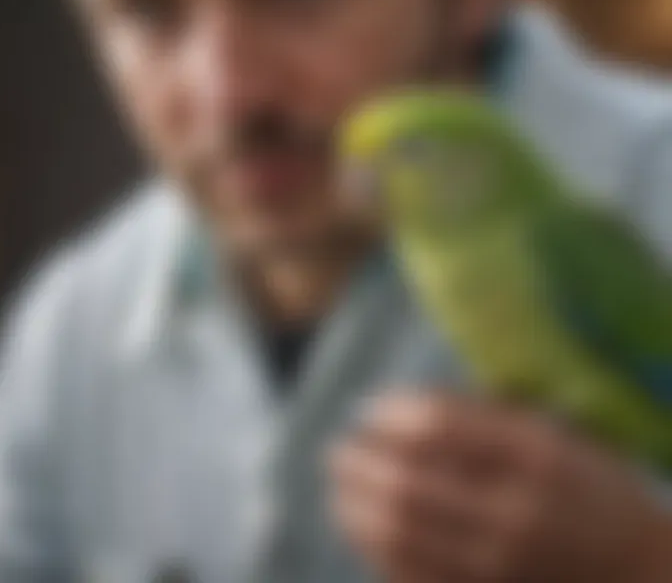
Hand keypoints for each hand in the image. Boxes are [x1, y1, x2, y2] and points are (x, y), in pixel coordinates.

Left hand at [327, 392, 671, 582]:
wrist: (637, 568)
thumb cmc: (588, 484)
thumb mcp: (550, 430)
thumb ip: (481, 415)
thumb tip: (400, 408)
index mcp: (533, 454)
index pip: (437, 428)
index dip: (389, 416)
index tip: (366, 410)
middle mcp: (512, 510)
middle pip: (408, 484)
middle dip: (359, 463)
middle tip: (336, 449)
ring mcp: (496, 564)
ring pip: (400, 535)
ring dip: (355, 507)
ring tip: (337, 488)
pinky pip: (412, 576)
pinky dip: (376, 550)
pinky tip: (360, 529)